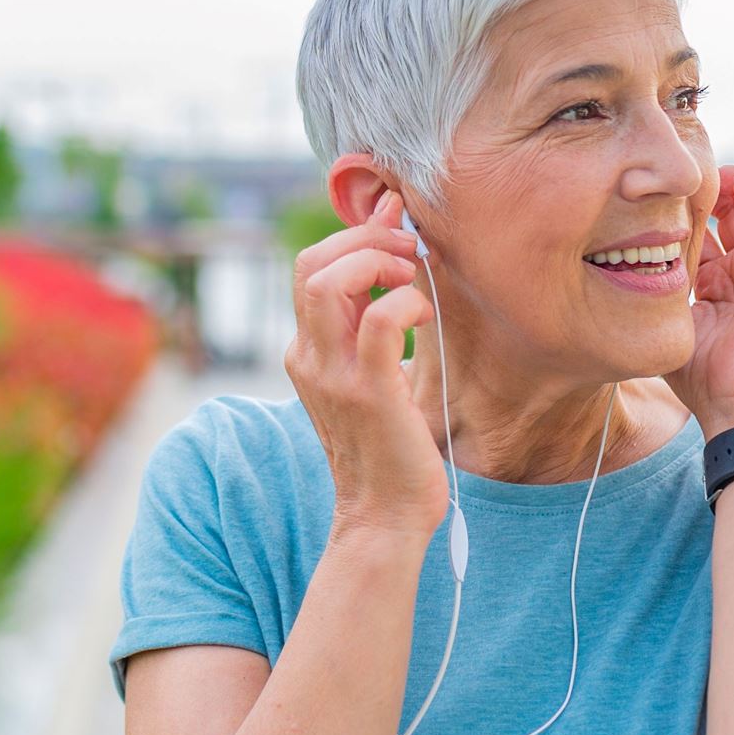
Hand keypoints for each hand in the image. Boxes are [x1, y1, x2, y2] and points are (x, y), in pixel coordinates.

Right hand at [284, 190, 448, 542]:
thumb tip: (397, 263)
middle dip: (366, 239)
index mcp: (307, 350)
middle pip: (311, 262)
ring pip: (331, 281)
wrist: (384, 516)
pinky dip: (408, 303)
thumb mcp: (371, 376)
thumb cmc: (390, 445)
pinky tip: (426, 316)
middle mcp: (308, 357)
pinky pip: (383, 321)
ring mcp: (334, 375)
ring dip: (379, 262)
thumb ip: (372, 325)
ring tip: (412, 275)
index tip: (395, 218)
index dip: (354, 232)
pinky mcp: (370, 392)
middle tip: (409, 249)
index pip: (310, 266)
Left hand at [663, 164, 733, 435]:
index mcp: (716, 281)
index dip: (687, 205)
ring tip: (719, 179)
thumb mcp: (665, 319)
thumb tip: (622, 257)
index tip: (658, 195)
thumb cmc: (699, 377)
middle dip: (713, 186)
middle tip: (687, 181)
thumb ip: (654, 287)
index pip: (707, 226)